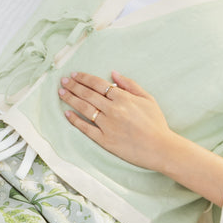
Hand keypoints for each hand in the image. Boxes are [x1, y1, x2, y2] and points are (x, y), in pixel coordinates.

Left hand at [58, 70, 174, 172]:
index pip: (98, 84)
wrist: (160, 148)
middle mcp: (113, 110)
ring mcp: (107, 125)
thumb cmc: (156, 123)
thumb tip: (113, 73)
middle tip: (63, 81)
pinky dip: (75, 120)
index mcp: (123, 98)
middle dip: (73, 86)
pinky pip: (86, 128)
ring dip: (71, 99)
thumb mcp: (147, 99)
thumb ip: (130, 85)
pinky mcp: (104, 140)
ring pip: (84, 109)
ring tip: (61, 92)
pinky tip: (67, 114)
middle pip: (88, 94)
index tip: (75, 74)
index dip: (84, 78)